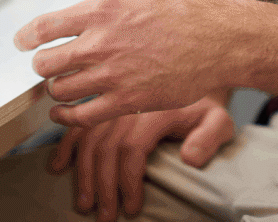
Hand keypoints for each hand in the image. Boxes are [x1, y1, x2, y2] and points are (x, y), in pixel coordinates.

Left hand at [14, 0, 253, 128]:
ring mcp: (113, 75)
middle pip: (45, 62)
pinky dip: (66, 118)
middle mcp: (102, 43)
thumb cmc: (184, 6)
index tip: (20, 42)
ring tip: (61, 85)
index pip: (45, 26)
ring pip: (60, 90)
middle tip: (44, 64)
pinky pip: (83, 117)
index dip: (25, 36)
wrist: (219, 40)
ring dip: (55, 89)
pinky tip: (64, 113)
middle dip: (40, 64)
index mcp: (101, 9)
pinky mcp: (128, 101)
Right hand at [49, 96, 236, 221]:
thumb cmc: (203, 103)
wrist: (192, 70)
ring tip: (84, 201)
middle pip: (105, 148)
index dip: (128, 183)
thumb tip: (190, 158)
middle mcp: (129, 104)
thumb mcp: (218, 118)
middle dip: (102, 187)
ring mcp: (113, 101)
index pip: (132, 150)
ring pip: (88, 138)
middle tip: (104, 215)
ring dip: (82, 173)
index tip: (130, 207)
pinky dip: (65, 144)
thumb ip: (209, 138)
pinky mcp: (103, 100)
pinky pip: (78, 122)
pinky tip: (59, 165)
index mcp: (154, 110)